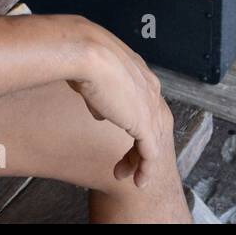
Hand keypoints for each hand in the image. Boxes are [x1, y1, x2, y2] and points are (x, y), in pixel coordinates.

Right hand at [65, 20, 171, 187]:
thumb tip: (100, 113)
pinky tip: (137, 181)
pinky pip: (150, 153)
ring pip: (153, 140)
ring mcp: (149, 106)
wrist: (85, 53)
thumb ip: (100, 96)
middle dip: (142, 143)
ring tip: (127, 175)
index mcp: (139, 72)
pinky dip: (145, 169)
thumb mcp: (92, 77)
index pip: (145, 102)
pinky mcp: (144, 123)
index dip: (136, 121)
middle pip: (154, 123)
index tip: (123, 135)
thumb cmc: (81, 57)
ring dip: (140, 161)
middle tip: (129, 160)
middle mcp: (150, 88)